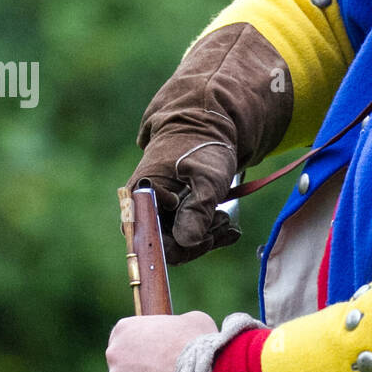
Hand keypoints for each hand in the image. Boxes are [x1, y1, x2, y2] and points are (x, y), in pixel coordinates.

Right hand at [129, 22, 292, 263]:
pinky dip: (208, 233)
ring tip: (226, 221)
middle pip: (166, 244)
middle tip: (223, 223)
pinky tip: (229, 229)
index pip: (153, 241)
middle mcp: (143, 206)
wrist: (206, 125)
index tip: (207, 236)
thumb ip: (198, 209)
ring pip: (179, 240)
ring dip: (206, 236)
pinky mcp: (171, 210)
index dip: (181, 246)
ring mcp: (156, 209)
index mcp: (143, 195)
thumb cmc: (204, 145)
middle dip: (198, 240)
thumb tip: (186, 242)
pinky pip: (186, 232)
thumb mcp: (207, 178)